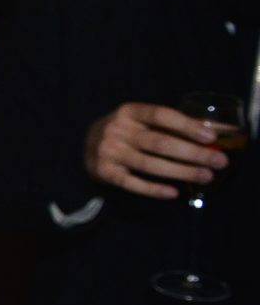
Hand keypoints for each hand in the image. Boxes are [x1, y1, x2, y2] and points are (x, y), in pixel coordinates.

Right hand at [83, 103, 231, 199]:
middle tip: (219, 162)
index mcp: (128, 112)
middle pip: (159, 143)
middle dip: (192, 153)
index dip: (186, 125)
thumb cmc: (126, 131)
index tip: (210, 137)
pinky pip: (132, 183)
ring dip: (181, 172)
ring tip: (206, 177)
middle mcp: (116, 130)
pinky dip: (154, 189)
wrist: (85, 144)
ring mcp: (108, 152)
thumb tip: (219, 131)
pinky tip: (174, 193)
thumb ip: (173, 124)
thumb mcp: (142, 121)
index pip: (161, 115)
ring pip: (149, 165)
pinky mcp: (104, 173)